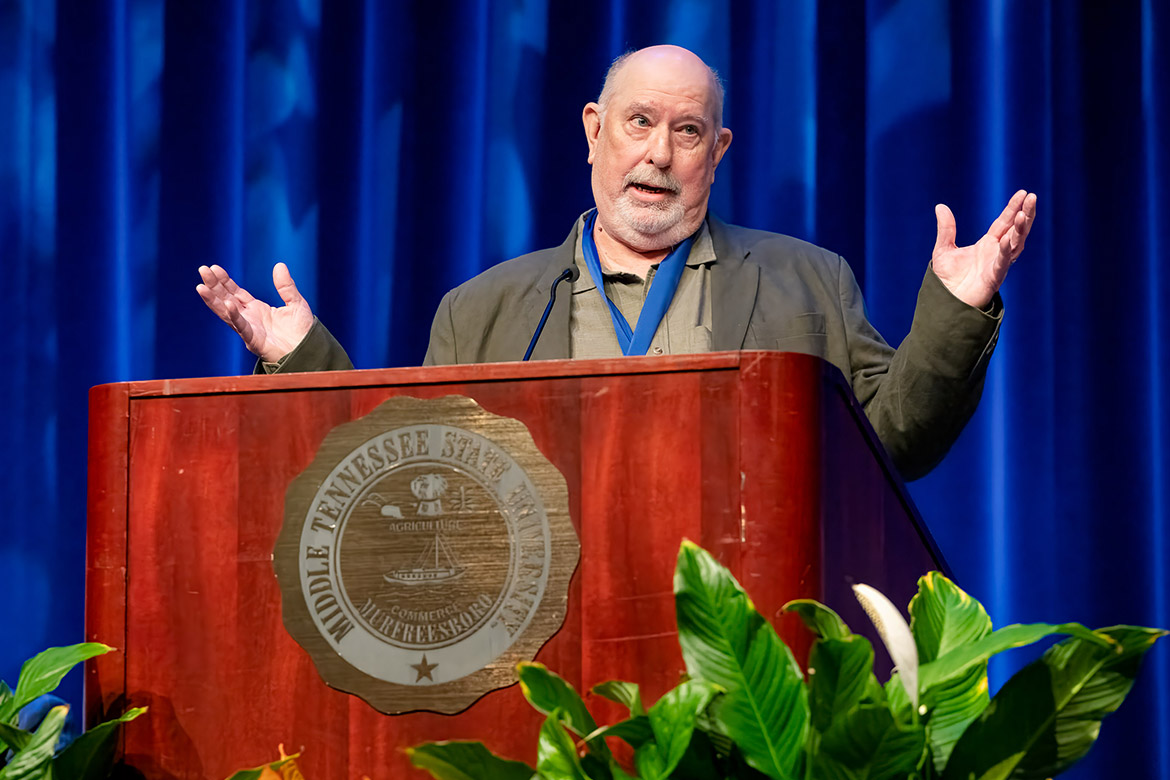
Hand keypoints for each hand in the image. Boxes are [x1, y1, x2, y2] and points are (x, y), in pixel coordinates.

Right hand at [195, 262, 313, 361]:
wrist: (309, 351)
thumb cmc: (302, 332)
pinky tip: (228, 305)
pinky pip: (242, 327)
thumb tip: (279, 265)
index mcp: (256, 309)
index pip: (235, 292)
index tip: (214, 268)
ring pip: (227, 313)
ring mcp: (249, 329)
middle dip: (214, 285)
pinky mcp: (254, 341)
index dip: (224, 280)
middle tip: (202, 270)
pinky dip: (235, 316)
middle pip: (226, 299)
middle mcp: (249, 318)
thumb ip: (286, 286)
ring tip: (201, 287)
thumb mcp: (296, 303)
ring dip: (214, 300)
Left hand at [931, 189, 1036, 308]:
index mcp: (988, 244)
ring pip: (1015, 244)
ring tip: (1024, 214)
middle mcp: (997, 252)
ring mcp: (998, 264)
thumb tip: (940, 206)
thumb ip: (946, 229)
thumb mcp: (944, 249)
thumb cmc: (947, 279)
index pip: (1004, 222)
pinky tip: (1007, 239)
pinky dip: (1005, 251)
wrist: (945, 301)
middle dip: (1025, 214)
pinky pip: (1002, 262)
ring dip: (1020, 230)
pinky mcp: (994, 277)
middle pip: (1015, 230)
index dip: (1013, 208)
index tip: (1023, 193)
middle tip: (1033, 197)